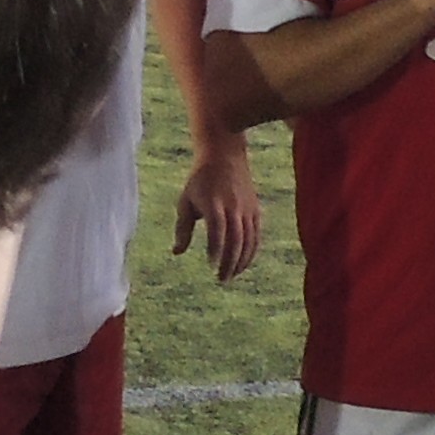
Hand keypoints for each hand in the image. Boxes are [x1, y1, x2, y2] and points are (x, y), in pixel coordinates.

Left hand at [174, 133, 263, 280]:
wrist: (224, 155)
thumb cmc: (200, 180)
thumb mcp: (186, 201)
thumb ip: (182, 228)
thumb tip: (177, 253)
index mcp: (214, 203)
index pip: (217, 230)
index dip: (216, 248)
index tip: (210, 265)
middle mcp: (233, 206)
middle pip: (236, 238)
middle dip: (230, 261)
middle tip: (222, 279)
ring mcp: (247, 208)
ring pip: (248, 239)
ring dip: (241, 260)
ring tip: (231, 275)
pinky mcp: (255, 210)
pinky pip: (256, 235)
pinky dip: (252, 251)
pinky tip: (244, 264)